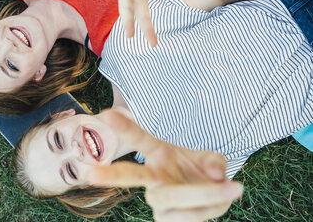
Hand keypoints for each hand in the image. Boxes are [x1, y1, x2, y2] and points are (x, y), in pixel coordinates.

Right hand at [88, 110, 242, 221]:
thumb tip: (214, 175)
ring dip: (203, 194)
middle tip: (90, 175)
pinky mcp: (166, 220)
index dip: (124, 127)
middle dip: (113, 174)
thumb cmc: (203, 172)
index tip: (106, 113)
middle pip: (132, 176)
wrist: (210, 196)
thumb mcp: (213, 160)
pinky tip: (222, 199)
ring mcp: (158, 201)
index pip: (139, 138)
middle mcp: (153, 178)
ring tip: (233, 187)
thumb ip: (214, 162)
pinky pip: (188, 217)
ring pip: (171, 199)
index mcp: (158, 154)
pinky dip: (210, 208)